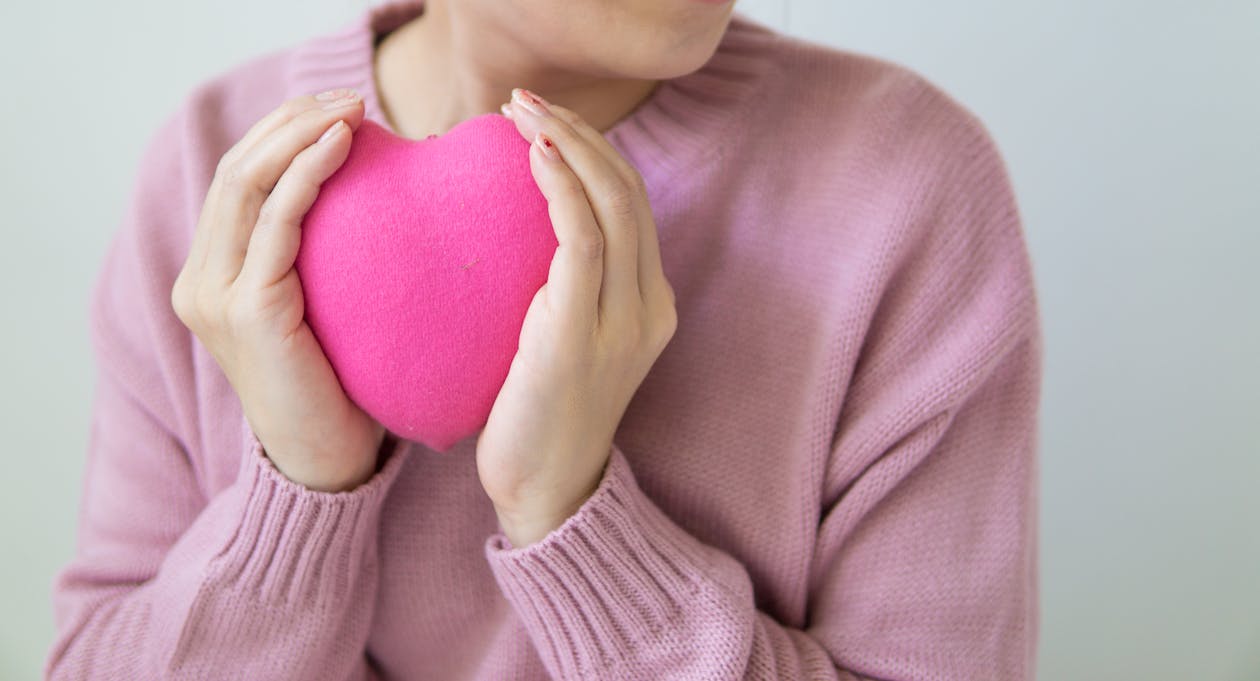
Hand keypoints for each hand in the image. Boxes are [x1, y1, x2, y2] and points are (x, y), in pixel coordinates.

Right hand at [171, 89, 383, 491]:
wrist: (328, 460)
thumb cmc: (341, 385)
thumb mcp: (323, 307)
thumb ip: (320, 257)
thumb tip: (376, 192)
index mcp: (213, 276)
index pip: (240, 180)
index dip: (283, 132)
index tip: (338, 106)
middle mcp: (200, 280)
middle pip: (236, 169)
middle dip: (292, 121)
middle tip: (350, 97)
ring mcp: (215, 295)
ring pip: (246, 184)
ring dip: (300, 135)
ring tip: (351, 109)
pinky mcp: (245, 310)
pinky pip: (275, 222)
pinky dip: (307, 175)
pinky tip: (343, 147)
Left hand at [476, 88, 677, 546]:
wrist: (546, 493)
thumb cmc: (542, 417)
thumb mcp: (567, 343)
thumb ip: (565, 292)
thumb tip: (521, 237)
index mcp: (651, 305)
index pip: (632, 205)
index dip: (594, 151)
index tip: (543, 121)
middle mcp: (649, 307)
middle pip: (629, 192)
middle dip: (581, 132)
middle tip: (526, 101)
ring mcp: (623, 322)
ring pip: (613, 204)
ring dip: (568, 145)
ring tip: (520, 111)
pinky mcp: (582, 336)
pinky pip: (583, 242)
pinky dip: (562, 189)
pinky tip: (534, 155)